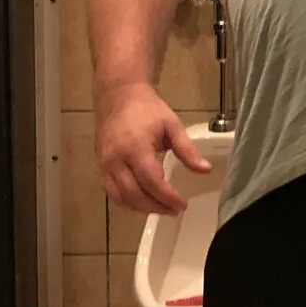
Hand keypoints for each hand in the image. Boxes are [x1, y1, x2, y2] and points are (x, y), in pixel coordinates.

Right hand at [95, 82, 210, 214]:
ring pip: (120, 197)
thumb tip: (205, 170)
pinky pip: (111, 192)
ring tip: (162, 209)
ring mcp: (105, 164)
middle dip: (156, 207)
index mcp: (135, 147)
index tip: (182, 204)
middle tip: (174, 210)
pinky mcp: (100, 166)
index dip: (168, 197)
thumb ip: (187, 150)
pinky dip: (127, 203)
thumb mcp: (172, 125)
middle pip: (134, 194)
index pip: (152, 181)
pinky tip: (143, 204)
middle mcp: (116, 159)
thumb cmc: (147, 109)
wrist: (118, 95)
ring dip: (142, 209)